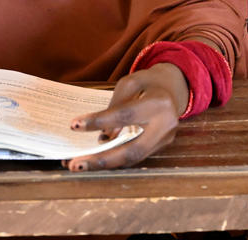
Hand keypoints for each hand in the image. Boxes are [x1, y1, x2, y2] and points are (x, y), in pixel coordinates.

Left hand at [63, 64, 188, 171]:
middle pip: (131, 150)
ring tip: (80, 165)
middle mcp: (165, 126)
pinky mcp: (160, 148)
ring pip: (132, 159)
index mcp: (158, 103)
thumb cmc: (147, 83)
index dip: (99, 121)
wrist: (173, 89)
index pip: (125, 115)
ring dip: (105, 164)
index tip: (74, 125)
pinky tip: (95, 159)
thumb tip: (102, 135)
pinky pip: (134, 156)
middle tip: (75, 164)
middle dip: (102, 160)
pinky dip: (114, 159)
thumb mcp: (130, 83)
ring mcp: (165, 141)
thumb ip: (115, 105)